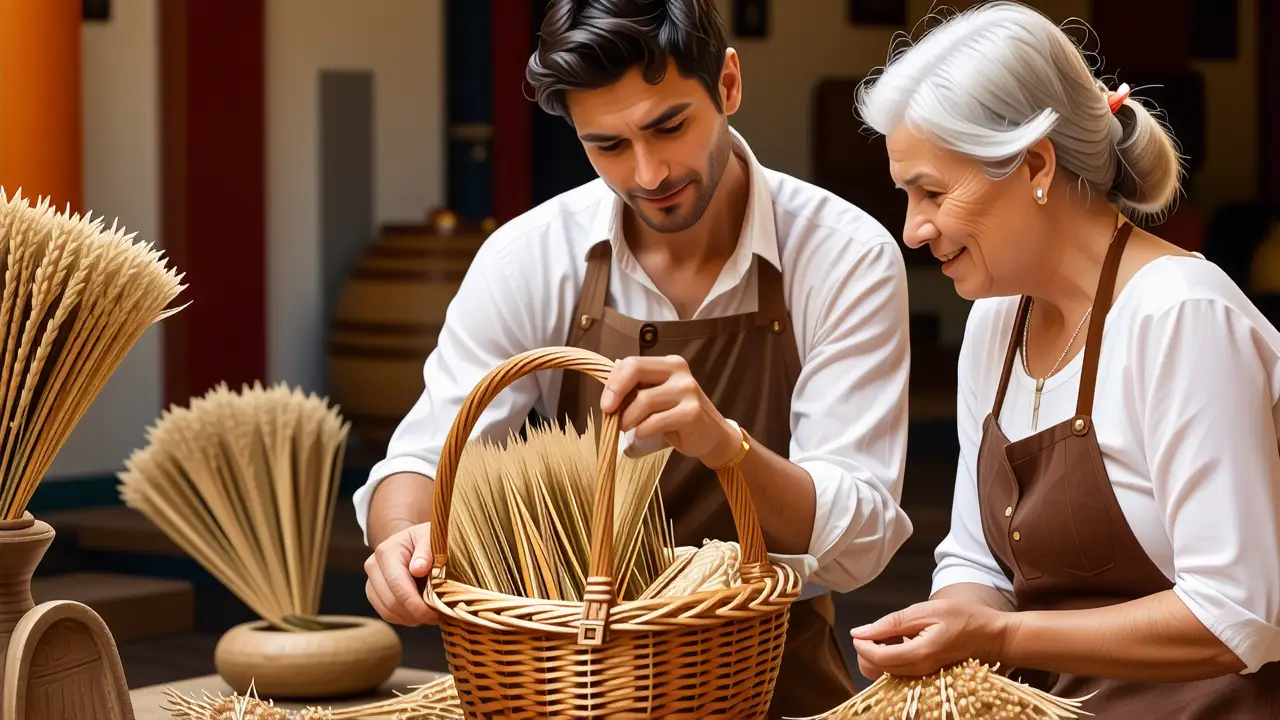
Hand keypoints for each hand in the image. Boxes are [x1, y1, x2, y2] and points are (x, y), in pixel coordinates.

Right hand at [364, 522, 438, 626]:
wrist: (413, 540)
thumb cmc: (426, 539)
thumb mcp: (431, 537)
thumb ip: (427, 551)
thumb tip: (418, 569)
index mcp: (386, 552)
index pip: (398, 585)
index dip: (417, 605)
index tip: (437, 614)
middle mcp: (373, 566)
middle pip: (391, 603)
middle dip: (416, 614)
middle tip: (439, 617)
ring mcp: (371, 581)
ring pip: (388, 612)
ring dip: (411, 618)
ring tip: (432, 614)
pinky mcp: (374, 593)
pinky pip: (387, 614)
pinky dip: (405, 618)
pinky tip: (421, 612)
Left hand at [599, 355, 740, 467]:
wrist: (712, 436)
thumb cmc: (678, 417)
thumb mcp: (658, 397)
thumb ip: (638, 390)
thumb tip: (608, 394)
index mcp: (669, 363)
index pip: (633, 363)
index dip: (613, 382)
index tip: (606, 402)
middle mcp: (679, 372)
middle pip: (636, 371)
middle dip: (615, 392)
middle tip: (608, 411)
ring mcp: (688, 391)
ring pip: (643, 400)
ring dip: (628, 418)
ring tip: (628, 427)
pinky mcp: (691, 412)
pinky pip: (654, 421)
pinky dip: (642, 430)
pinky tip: (643, 434)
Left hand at [850, 599, 1012, 678]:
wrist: (991, 635)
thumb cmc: (963, 617)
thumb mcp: (925, 611)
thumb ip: (891, 623)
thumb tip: (860, 632)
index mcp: (918, 654)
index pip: (876, 658)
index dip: (861, 645)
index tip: (860, 631)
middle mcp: (918, 670)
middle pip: (876, 670)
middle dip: (867, 650)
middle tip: (877, 630)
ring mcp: (922, 675)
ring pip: (884, 673)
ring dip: (877, 654)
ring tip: (890, 634)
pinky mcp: (924, 675)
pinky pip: (897, 672)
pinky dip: (890, 658)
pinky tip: (900, 641)